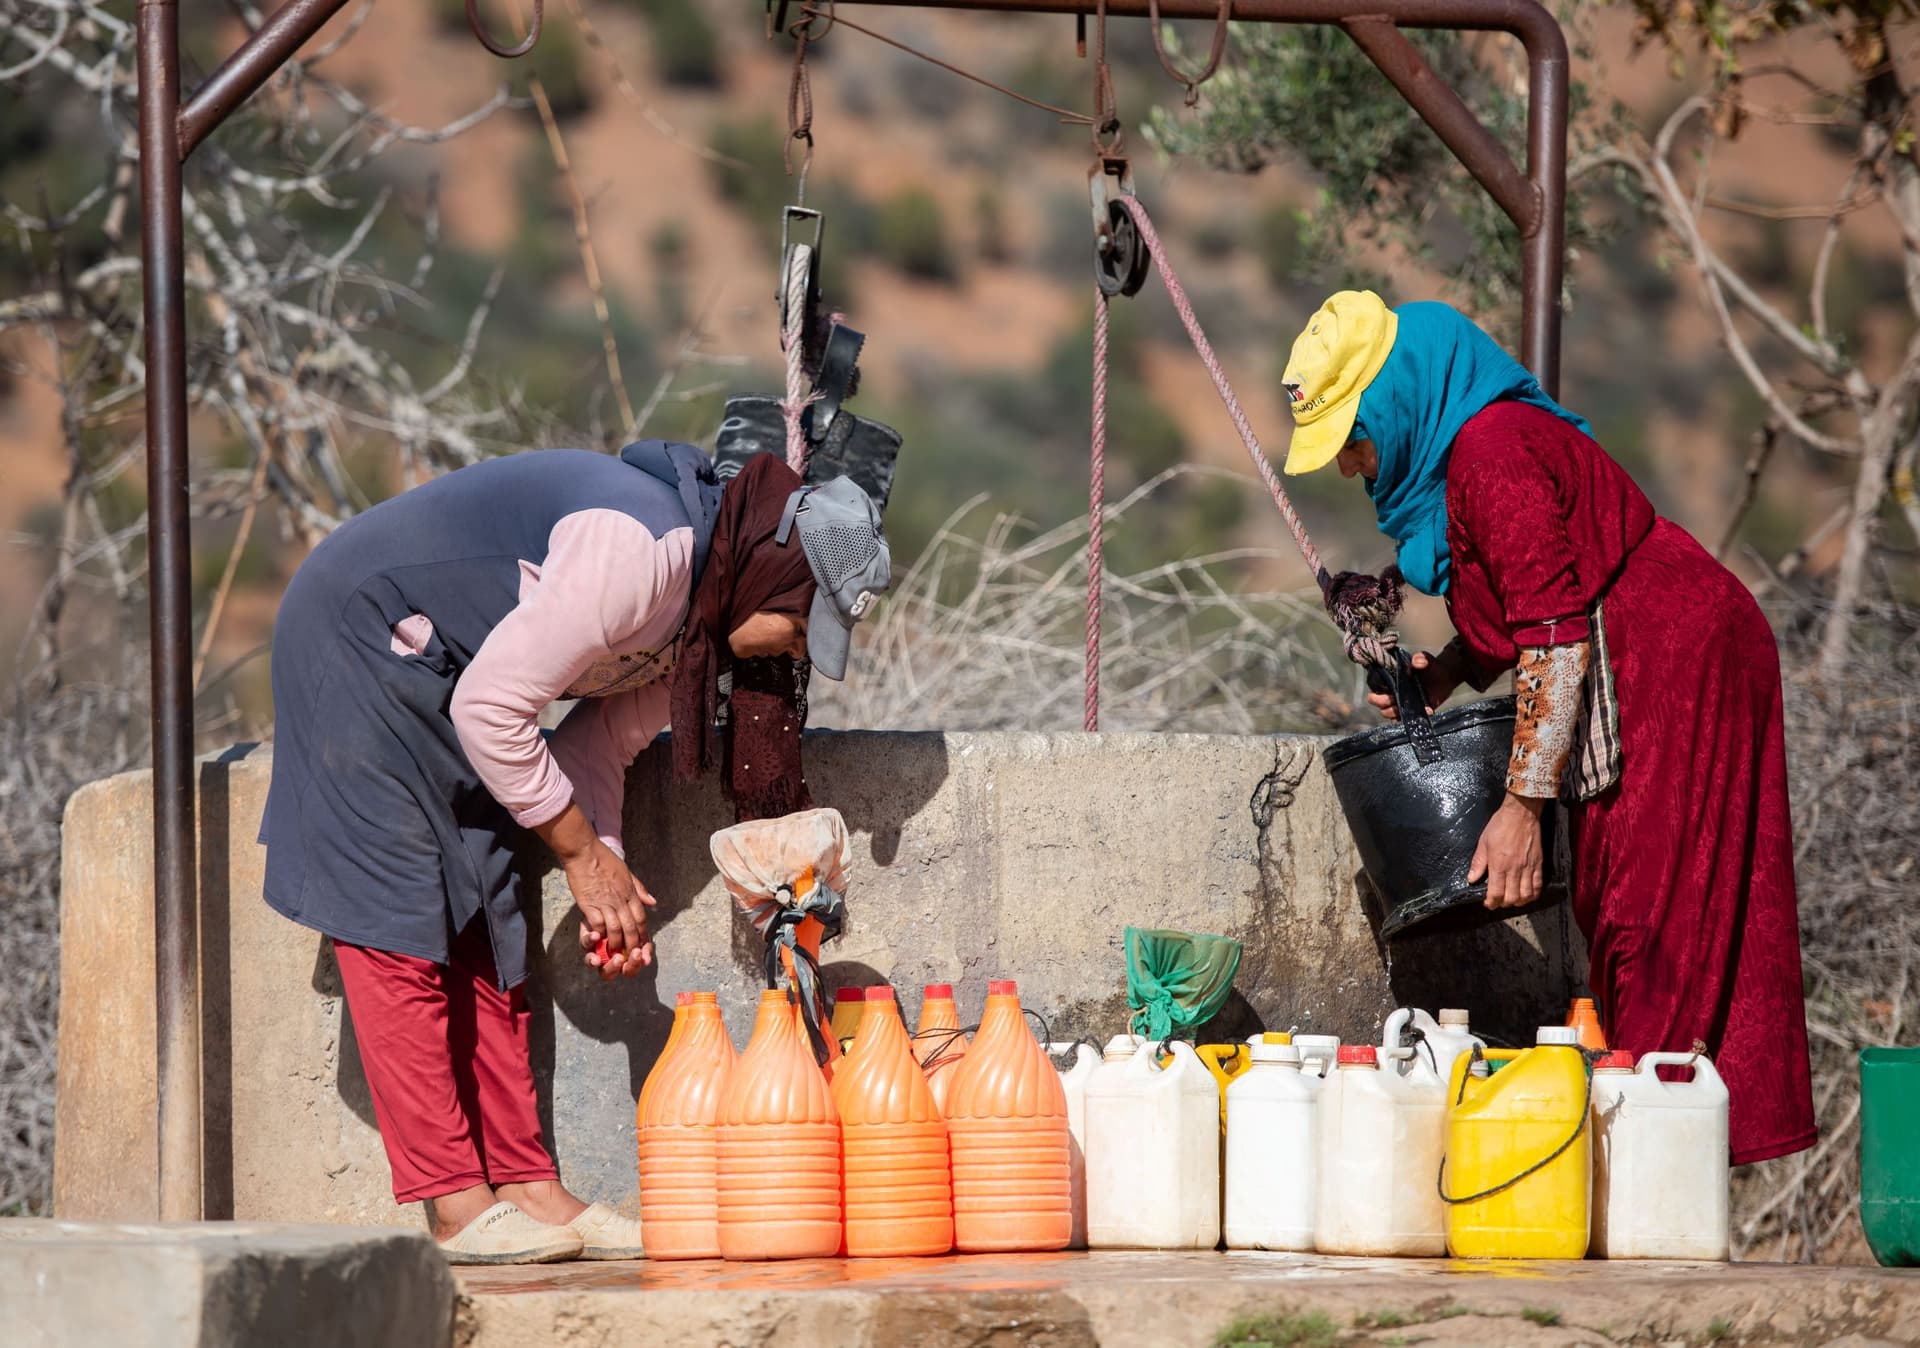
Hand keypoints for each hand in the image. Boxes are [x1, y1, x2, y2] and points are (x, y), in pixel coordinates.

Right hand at [534, 803, 655, 978]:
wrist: (585, 852)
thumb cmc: (605, 860)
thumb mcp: (628, 873)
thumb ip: (640, 889)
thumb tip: (653, 902)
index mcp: (631, 893)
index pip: (641, 918)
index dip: (643, 934)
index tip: (643, 945)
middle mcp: (621, 900)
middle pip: (631, 927)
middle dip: (632, 944)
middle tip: (630, 956)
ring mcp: (605, 903)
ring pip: (616, 930)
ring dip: (616, 943)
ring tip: (615, 953)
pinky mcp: (589, 905)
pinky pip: (598, 925)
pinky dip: (600, 935)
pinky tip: (599, 941)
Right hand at [1365, 648, 1462, 721]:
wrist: (1444, 677)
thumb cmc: (1431, 666)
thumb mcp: (1426, 659)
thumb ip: (1421, 658)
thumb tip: (1417, 662)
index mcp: (1390, 680)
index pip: (1375, 688)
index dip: (1377, 692)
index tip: (1387, 689)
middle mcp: (1392, 692)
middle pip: (1377, 703)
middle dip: (1382, 702)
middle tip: (1393, 698)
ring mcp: (1401, 704)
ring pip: (1388, 714)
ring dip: (1395, 712)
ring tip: (1409, 706)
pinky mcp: (1411, 712)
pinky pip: (1404, 720)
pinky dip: (1412, 718)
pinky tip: (1427, 710)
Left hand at [1469, 794, 1546, 909]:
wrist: (1521, 813)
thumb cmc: (1500, 825)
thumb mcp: (1483, 842)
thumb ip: (1478, 863)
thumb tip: (1472, 878)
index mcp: (1499, 864)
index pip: (1496, 893)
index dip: (1491, 902)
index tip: (1488, 903)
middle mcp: (1514, 869)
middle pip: (1512, 897)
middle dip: (1504, 904)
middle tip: (1499, 901)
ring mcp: (1528, 867)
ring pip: (1526, 895)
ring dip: (1519, 902)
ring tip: (1512, 900)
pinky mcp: (1538, 864)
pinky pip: (1538, 885)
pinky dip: (1534, 894)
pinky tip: (1528, 895)